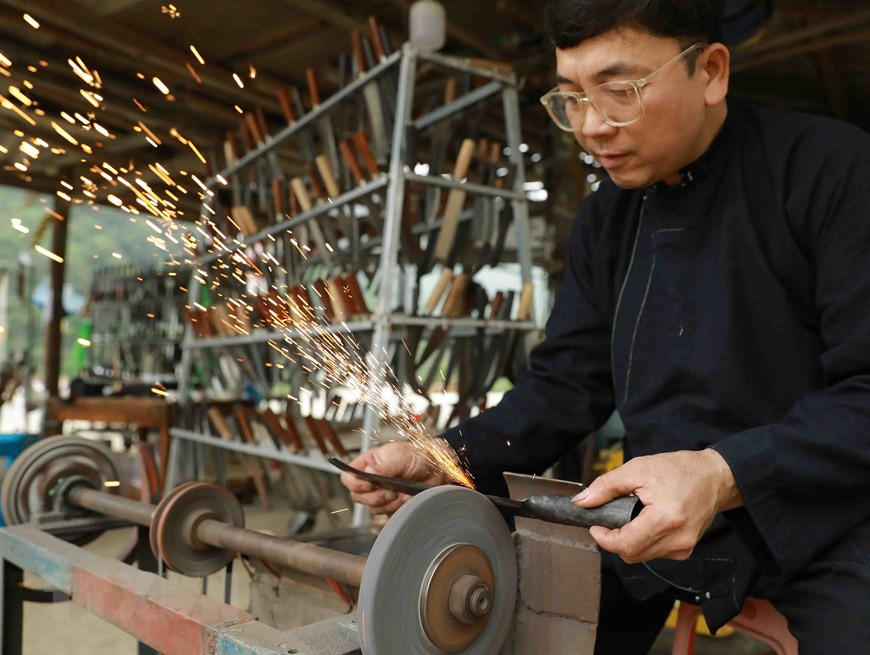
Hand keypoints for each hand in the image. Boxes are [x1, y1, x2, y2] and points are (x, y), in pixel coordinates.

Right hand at [339, 441, 452, 514]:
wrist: (437, 469)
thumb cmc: (418, 456)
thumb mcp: (400, 456)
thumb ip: (383, 467)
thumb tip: (367, 473)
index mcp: (369, 463)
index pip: (348, 477)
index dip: (354, 484)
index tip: (368, 485)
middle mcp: (372, 480)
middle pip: (357, 497)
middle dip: (374, 497)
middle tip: (390, 492)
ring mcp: (381, 494)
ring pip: (372, 508)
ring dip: (388, 503)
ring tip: (401, 493)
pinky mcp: (391, 506)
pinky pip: (387, 515)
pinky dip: (397, 509)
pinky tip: (406, 499)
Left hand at [572, 449, 742, 563]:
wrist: (714, 477)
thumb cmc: (678, 470)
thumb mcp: (637, 469)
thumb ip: (606, 486)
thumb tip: (582, 502)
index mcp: (665, 520)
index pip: (625, 546)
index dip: (604, 538)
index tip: (596, 525)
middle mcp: (677, 540)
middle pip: (631, 555)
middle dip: (614, 539)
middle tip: (610, 518)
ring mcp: (683, 548)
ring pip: (642, 555)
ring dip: (629, 540)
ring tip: (631, 516)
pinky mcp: (686, 549)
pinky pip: (655, 552)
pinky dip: (644, 540)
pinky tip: (646, 521)